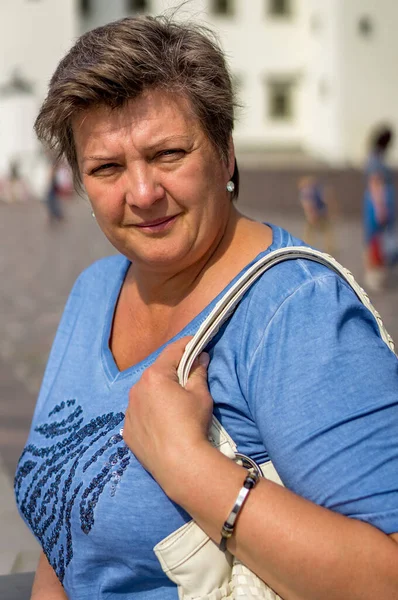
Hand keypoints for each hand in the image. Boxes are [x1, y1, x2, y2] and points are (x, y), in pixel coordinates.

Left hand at [123, 337, 212, 495]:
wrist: (180, 464)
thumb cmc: (192, 424)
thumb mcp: (201, 395)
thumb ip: (198, 372)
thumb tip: (201, 358)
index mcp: (155, 376)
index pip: (172, 352)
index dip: (187, 345)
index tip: (197, 343)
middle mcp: (136, 389)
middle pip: (157, 373)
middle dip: (172, 372)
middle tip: (188, 375)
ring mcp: (129, 411)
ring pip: (145, 394)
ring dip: (158, 393)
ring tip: (174, 404)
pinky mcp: (127, 430)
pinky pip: (139, 414)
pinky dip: (150, 413)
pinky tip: (162, 423)